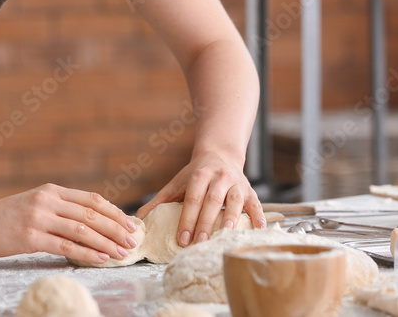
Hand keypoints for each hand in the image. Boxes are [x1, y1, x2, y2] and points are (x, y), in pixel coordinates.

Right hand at [0, 184, 140, 264]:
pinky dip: (87, 253)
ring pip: (83, 230)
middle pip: (92, 214)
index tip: (130, 224)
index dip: (114, 212)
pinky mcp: (30, 237)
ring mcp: (38, 218)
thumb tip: (91, 222)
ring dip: (107, 243)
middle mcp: (47, 200)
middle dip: (117, 228)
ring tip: (123, 252)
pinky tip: (101, 259)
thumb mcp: (34, 204)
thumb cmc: (5, 217)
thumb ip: (59, 209)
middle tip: (133, 240)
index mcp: (51, 191)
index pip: (91, 200)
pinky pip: (66, 246)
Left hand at [136, 149, 264, 246]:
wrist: (219, 154)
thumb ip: (158, 202)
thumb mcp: (176, 184)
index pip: (192, 198)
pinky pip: (256, 203)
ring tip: (226, 235)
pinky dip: (259, 216)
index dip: (187, 218)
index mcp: (199, 174)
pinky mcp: (250, 190)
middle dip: (206, 222)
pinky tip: (259, 229)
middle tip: (200, 242)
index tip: (182, 238)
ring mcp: (237, 183)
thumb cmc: (195, 175)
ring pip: (236, 200)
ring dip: (232, 218)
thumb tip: (138, 220)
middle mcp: (219, 176)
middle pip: (213, 200)